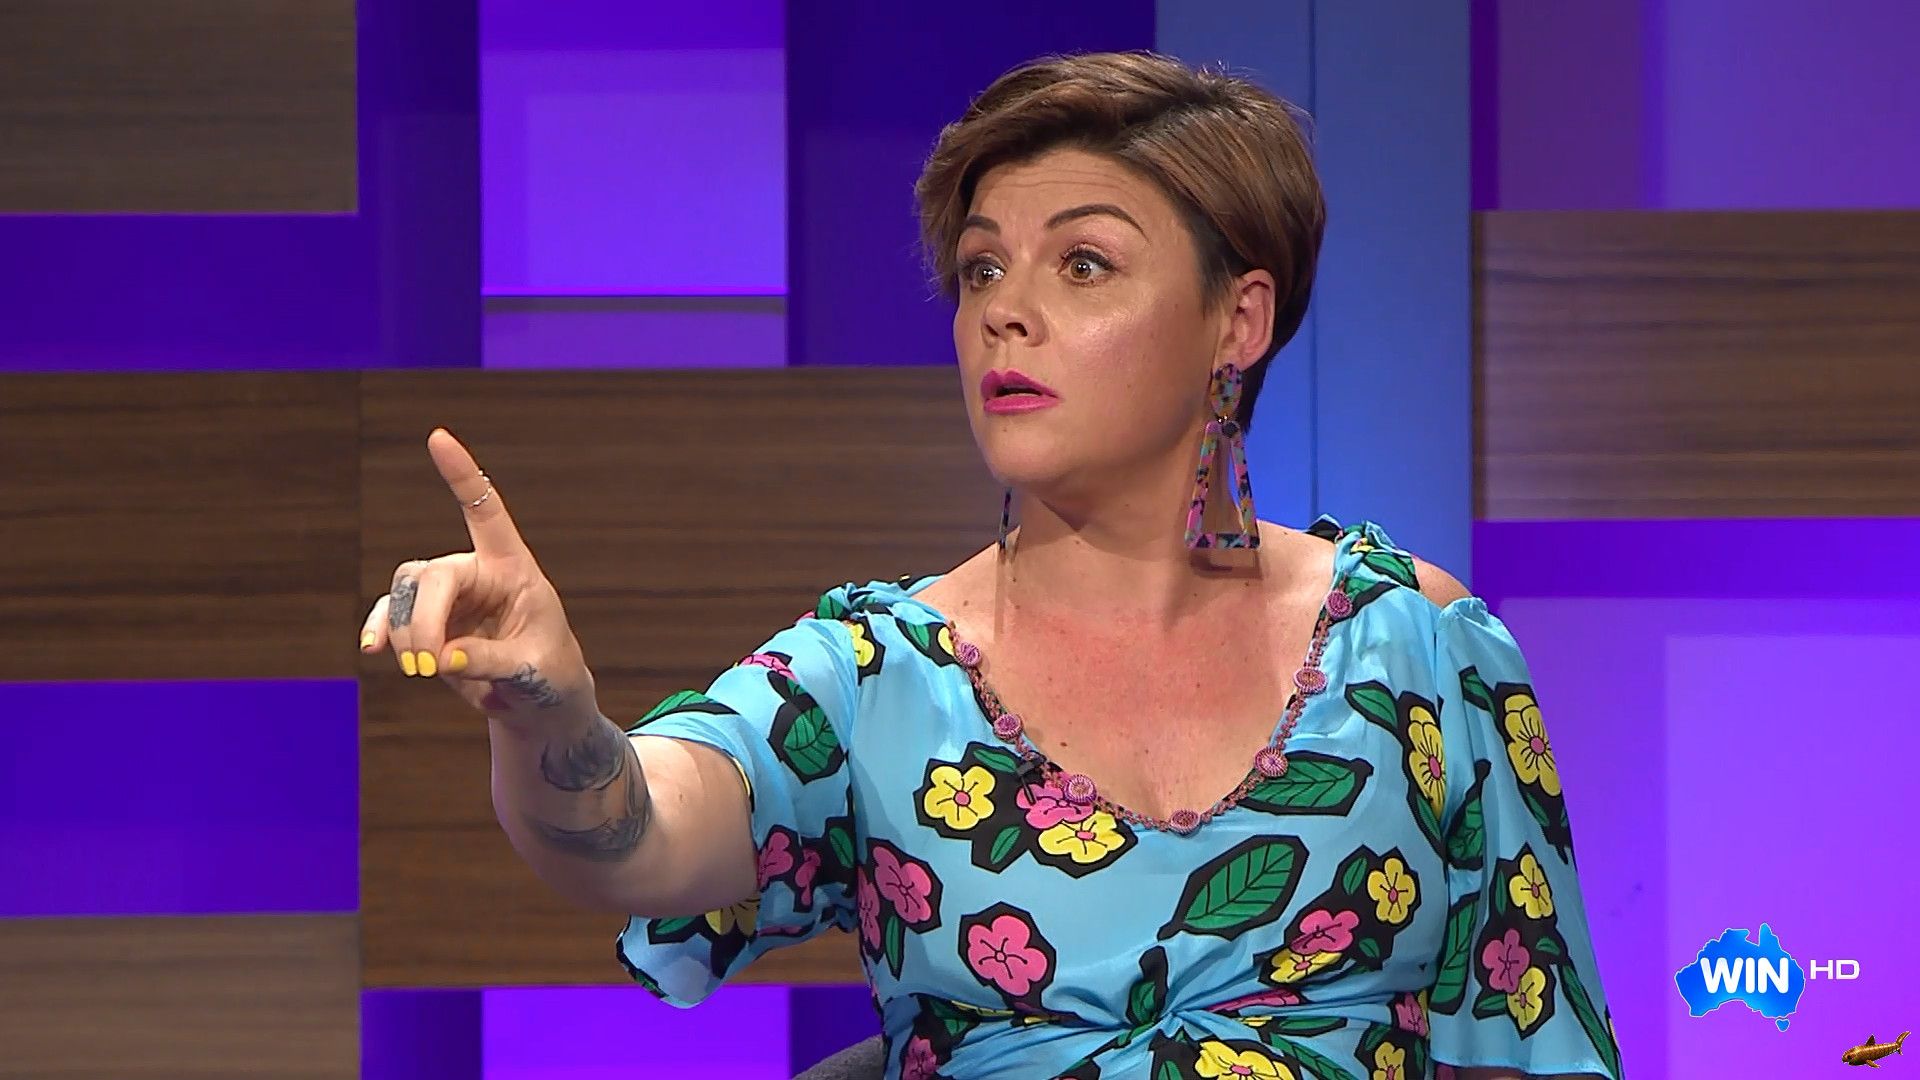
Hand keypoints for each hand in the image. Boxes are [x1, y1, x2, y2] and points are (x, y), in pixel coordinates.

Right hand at [360, 428, 594, 730]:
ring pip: (406, 594)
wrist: (539, 702)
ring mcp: (449, 598)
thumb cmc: (549, 674)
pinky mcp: (427, 623)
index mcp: (513, 568)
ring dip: (406, 633)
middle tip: (427, 665)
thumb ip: (490, 661)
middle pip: (432, 574)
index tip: (438, 437)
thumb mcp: (534, 671)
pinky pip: (391, 614)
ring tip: (423, 670)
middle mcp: (477, 573)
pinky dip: (381, 630)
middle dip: (422, 620)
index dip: (463, 475)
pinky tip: (371, 648)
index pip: (486, 511)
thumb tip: (442, 658)